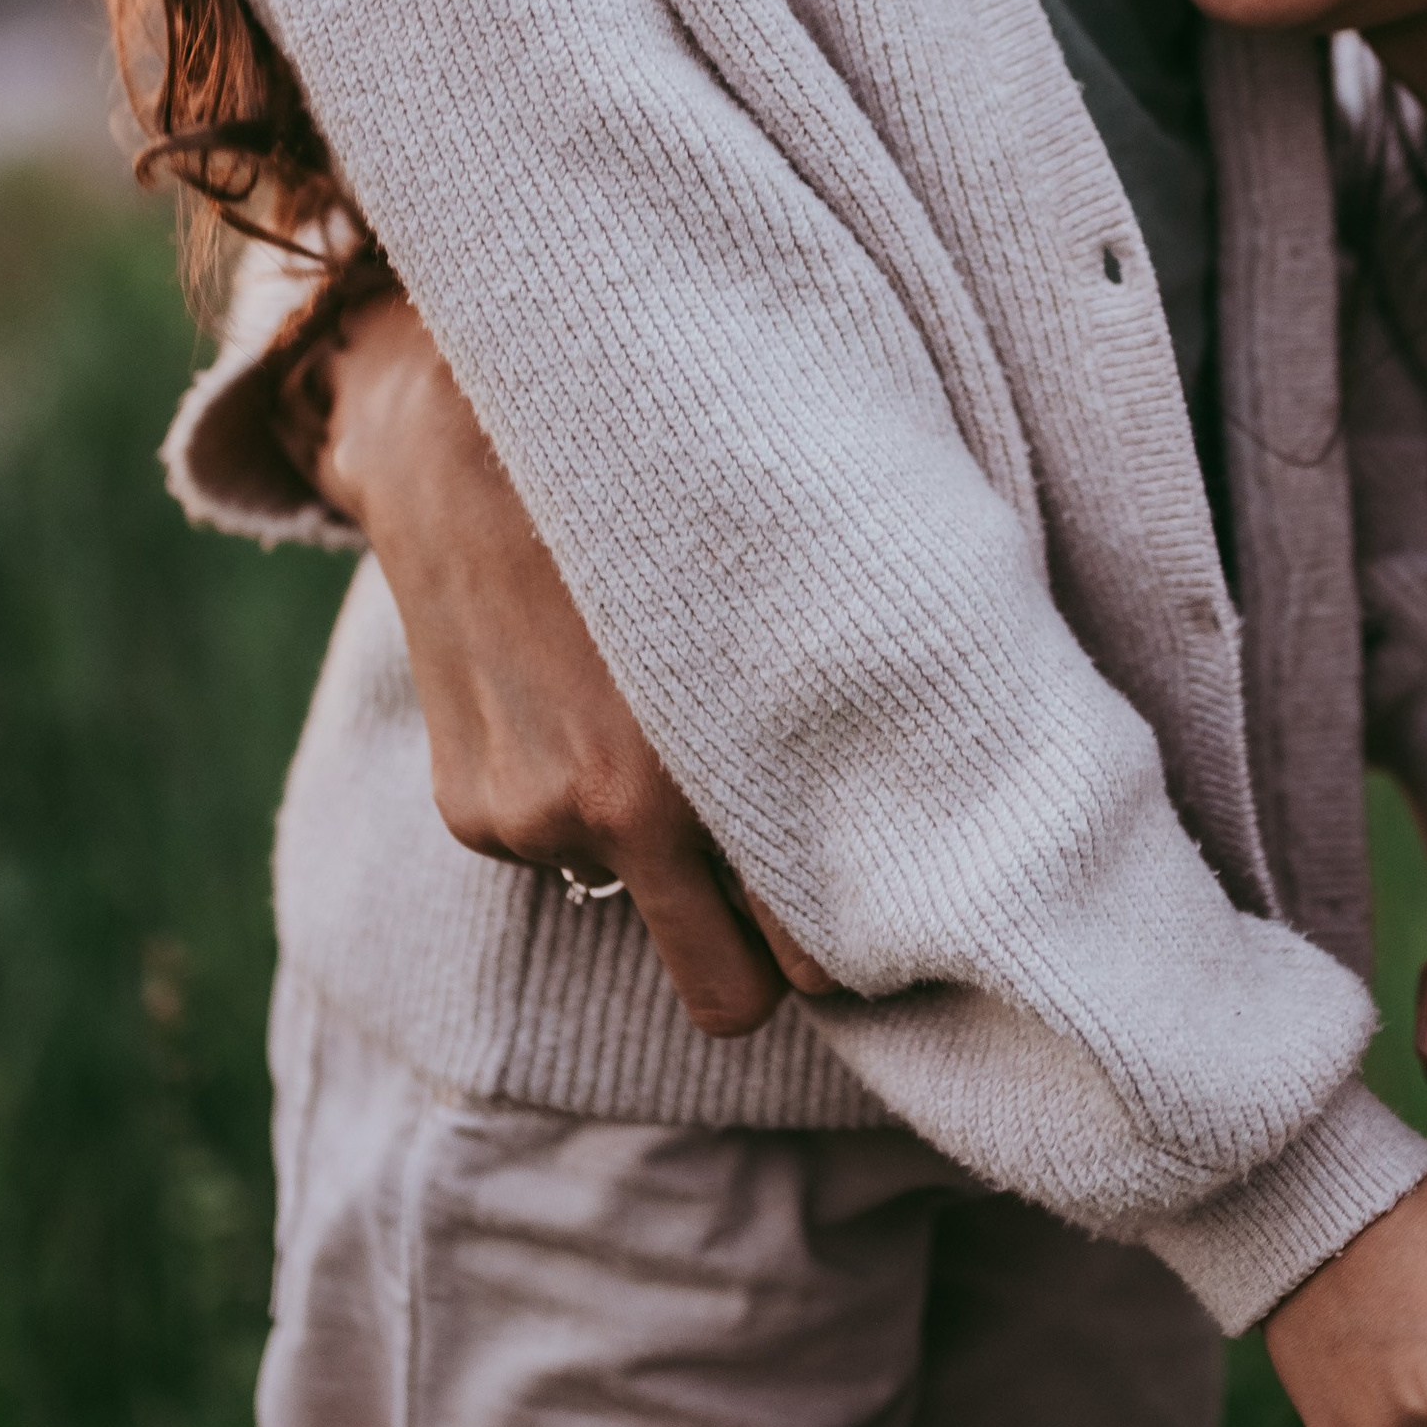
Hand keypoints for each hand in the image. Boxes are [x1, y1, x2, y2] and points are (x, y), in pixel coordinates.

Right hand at [301, 293, 832, 1038]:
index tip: (872, 897)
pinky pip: (558, 854)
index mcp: (713, 762)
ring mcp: (532, 821)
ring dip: (660, 853)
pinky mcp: (470, 814)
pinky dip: (576, 801)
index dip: (849, 935)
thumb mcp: (790, 570)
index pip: (814, 961)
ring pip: (639, 906)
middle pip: (728, 999)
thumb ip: (855, 699)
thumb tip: (965, 789)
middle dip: (764, 951)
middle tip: (791, 864)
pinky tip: (577, 694)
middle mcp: (614, 813)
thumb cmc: (671, 475)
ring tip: (657, 718)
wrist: (461, 427)